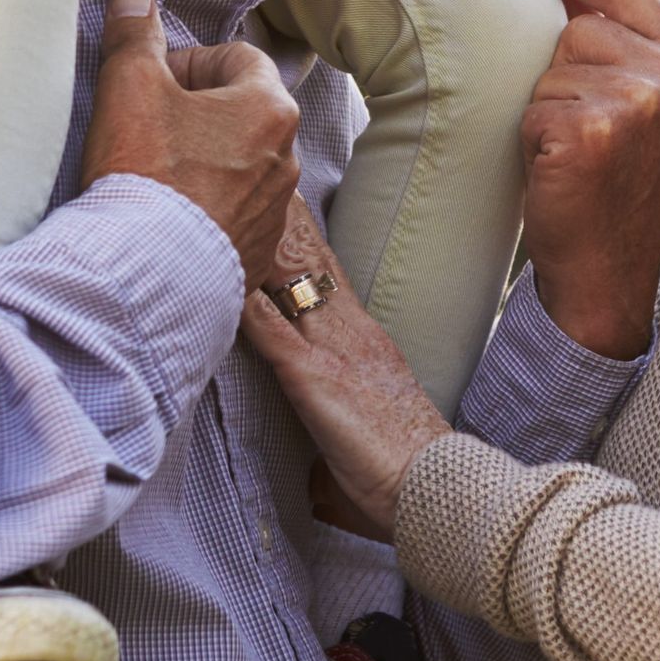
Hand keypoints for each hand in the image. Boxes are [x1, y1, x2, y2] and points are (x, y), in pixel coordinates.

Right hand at [80, 0, 303, 275]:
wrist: (149, 276)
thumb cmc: (145, 174)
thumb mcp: (129, 86)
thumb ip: (134, 35)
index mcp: (269, 107)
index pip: (237, 57)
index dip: (190, 62)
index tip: (155, 83)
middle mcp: (286, 157)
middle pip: (241, 110)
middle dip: (196, 111)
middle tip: (148, 126)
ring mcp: (276, 210)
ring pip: (239, 163)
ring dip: (203, 159)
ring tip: (155, 176)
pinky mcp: (258, 252)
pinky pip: (235, 213)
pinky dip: (207, 207)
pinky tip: (168, 217)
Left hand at [240, 197, 447, 539]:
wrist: (433, 485)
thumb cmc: (404, 471)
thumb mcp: (370, 431)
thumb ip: (339, 430)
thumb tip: (316, 473)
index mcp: (366, 342)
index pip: (330, 277)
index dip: (305, 241)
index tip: (288, 205)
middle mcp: (352, 332)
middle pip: (312, 262)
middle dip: (286, 220)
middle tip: (262, 175)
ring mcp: (333, 350)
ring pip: (293, 280)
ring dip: (264, 243)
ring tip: (236, 201)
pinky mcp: (314, 377)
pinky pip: (272, 332)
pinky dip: (246, 303)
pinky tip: (225, 278)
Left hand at [514, 0, 659, 359]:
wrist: (609, 273)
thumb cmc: (615, 186)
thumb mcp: (645, 108)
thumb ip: (626, 48)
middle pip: (581, 28)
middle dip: (564, 73)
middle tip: (586, 133)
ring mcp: (640, 104)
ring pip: (552, 65)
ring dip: (547, 106)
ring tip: (576, 154)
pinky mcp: (594, 130)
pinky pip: (533, 103)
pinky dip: (531, 135)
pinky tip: (560, 169)